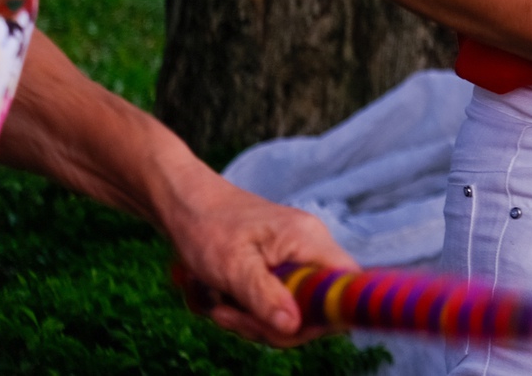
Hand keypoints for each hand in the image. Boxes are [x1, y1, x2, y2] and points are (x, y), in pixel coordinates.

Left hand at [167, 175, 351, 346]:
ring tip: (218, 308)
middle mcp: (311, 246)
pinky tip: (223, 301)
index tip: (282, 326)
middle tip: (229, 317)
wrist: (185, 203)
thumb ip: (264, 298)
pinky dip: (250, 309)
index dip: (326, 313)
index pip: (345, 283)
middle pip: (315, 305)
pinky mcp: (281, 263)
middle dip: (272, 324)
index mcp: (309, 240)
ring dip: (254, 319)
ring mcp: (297, 255)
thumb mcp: (233, 268)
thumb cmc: (206, 228)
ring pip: (292, 307)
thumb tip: (293, 328)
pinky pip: (278, 299)